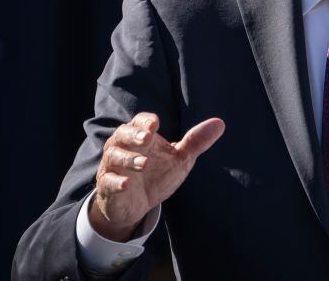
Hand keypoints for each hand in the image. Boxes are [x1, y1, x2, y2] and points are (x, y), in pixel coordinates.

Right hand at [89, 113, 224, 240]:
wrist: (136, 206)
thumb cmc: (156, 175)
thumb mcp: (179, 159)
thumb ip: (196, 142)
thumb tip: (220, 123)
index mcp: (140, 136)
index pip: (140, 122)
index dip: (146, 121)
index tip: (155, 124)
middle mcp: (123, 147)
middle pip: (122, 134)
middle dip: (134, 135)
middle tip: (147, 138)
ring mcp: (113, 167)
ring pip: (114, 157)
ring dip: (128, 159)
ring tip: (144, 163)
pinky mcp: (107, 187)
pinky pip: (107, 182)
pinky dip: (115, 182)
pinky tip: (125, 184)